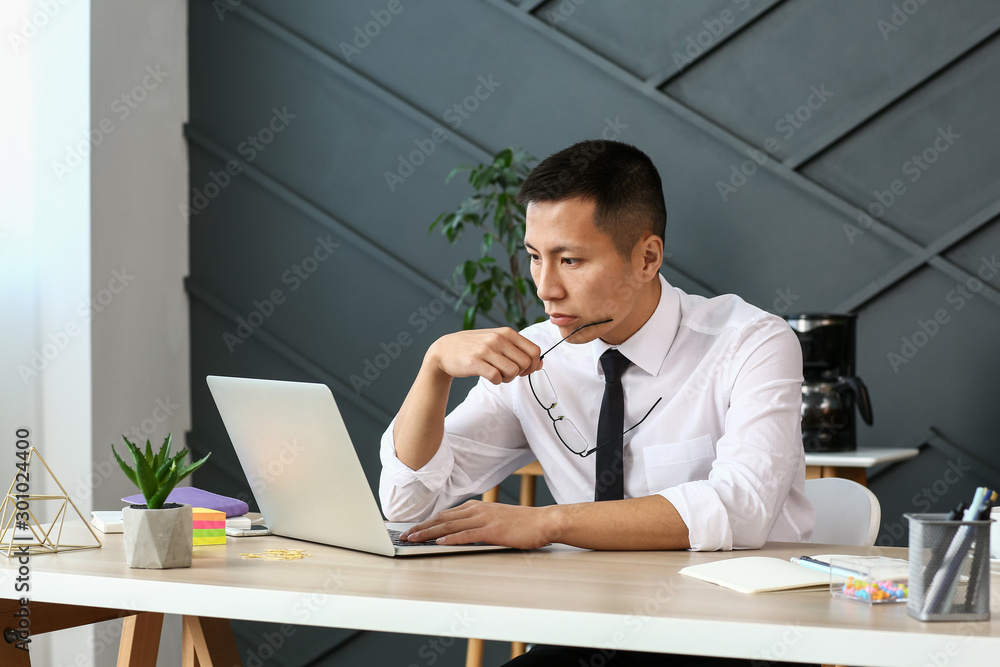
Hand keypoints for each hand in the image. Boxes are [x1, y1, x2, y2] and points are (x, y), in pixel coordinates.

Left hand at [400, 500, 555, 549]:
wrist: (542, 522)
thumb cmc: (521, 524)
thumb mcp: (495, 519)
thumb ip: (477, 523)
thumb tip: (460, 532)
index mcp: (476, 508)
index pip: (445, 515)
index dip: (427, 522)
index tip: (413, 529)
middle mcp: (477, 510)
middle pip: (442, 519)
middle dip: (421, 527)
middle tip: (405, 535)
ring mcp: (484, 519)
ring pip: (449, 525)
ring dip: (429, 533)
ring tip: (414, 539)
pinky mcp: (492, 530)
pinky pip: (467, 534)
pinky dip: (451, 537)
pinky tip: (439, 541)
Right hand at [426, 328, 541, 384]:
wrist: (445, 350)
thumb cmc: (476, 347)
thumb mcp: (497, 341)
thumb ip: (518, 349)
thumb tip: (540, 363)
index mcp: (506, 332)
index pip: (534, 351)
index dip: (534, 364)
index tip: (524, 369)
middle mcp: (497, 338)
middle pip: (526, 363)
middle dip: (521, 373)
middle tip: (509, 373)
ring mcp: (486, 350)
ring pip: (513, 372)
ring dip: (508, 378)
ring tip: (499, 374)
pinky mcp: (475, 362)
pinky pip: (497, 377)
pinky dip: (497, 381)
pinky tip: (490, 377)